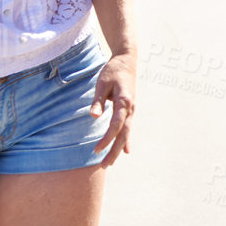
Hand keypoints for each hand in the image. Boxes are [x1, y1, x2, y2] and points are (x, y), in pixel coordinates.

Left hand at [89, 52, 136, 167]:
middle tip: (104, 166)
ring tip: (110, 163)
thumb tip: (93, 117)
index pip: (115, 126)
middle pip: (123, 134)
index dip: (106, 139)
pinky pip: (128, 128)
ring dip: (118, 148)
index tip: (95, 150)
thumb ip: (98, 101)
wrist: (127, 60)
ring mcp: (131, 109)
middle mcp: (130, 108)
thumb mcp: (102, 83)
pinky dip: (125, 140)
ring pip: (126, 133)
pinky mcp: (129, 109)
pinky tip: (125, 151)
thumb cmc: (112, 70)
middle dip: (114, 151)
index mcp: (124, 101)